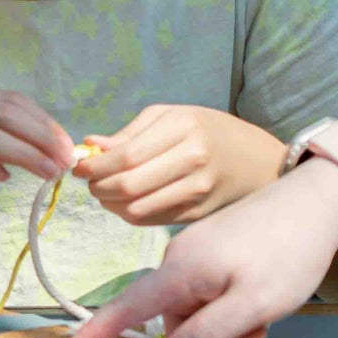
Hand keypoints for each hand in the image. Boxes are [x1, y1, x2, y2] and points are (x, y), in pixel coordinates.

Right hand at [0, 83, 73, 231]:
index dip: (43, 122)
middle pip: (3, 114)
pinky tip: (5, 178)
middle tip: (64, 161)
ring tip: (47, 174)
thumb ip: (5, 139)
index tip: (66, 145)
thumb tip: (54, 146)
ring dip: (25, 155)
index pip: (11, 101)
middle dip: (40, 138)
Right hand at [59, 156, 337, 337]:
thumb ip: (207, 334)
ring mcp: (198, 251)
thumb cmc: (289, 253)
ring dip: (224, 325)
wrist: (319, 200)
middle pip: (172, 321)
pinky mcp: (216, 248)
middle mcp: (180, 258)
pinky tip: (263, 299)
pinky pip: (209, 292)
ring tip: (264, 315)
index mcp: (181, 270)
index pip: (127, 309)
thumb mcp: (253, 305)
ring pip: (195, 310)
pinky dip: (230, 306)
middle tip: (252, 335)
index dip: (95, 337)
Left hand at [75, 105, 285, 225]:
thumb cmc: (210, 131)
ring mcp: (196, 192)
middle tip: (89, 182)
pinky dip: (129, 214)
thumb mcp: (173, 116)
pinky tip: (125, 203)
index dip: (96, 165)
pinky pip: (150, 221)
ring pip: (136, 209)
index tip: (79, 166)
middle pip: (128, 185)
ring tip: (104, 192)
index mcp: (185, 128)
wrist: (258, 161)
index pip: (127, 155)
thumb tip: (90, 146)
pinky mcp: (196, 216)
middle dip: (98, 187)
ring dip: (110, 204)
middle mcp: (193, 160)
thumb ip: (130, 132)